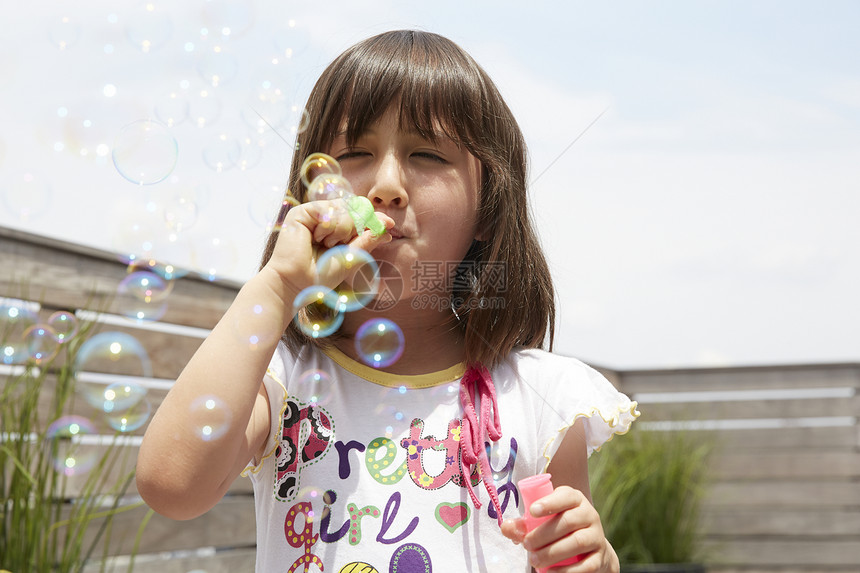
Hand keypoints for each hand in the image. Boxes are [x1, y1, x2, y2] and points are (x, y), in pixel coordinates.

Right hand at [263, 199, 393, 294]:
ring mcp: (312, 215)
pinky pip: (327, 209)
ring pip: (342, 208)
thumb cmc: (321, 276)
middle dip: (355, 226)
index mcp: (335, 230)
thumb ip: (368, 240)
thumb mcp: (352, 257)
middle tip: (340, 244)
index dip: (373, 217)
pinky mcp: (301, 213)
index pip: (359, 215)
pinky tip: (317, 238)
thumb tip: (387, 228)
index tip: (390, 224)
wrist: (297, 284)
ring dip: (341, 229)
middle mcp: (324, 220)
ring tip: (325, 244)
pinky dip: (328, 226)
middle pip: (353, 208)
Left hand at [501, 485, 618, 572]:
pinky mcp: (600, 558)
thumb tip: (506, 527)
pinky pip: (586, 565)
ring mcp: (597, 536)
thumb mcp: (544, 521)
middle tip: (527, 545)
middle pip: (568, 521)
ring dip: (553, 553)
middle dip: (544, 534)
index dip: (549, 502)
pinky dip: (567, 571)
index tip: (532, 511)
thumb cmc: (559, 529)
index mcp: (574, 500)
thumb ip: (523, 524)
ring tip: (535, 560)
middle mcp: (589, 515)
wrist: (589, 549)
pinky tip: (550, 572)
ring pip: (578, 542)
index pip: (565, 496)